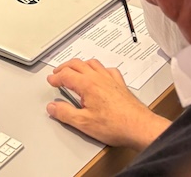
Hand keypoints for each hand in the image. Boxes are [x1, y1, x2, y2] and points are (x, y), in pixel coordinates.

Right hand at [46, 58, 170, 149]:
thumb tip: (52, 107)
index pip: (66, 75)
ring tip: (74, 69)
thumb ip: (65, 114)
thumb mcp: (84, 123)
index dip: (55, 77)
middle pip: (76, 64)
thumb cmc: (116, 125)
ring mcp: (110, 78)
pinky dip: (99, 68)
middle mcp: (98, 77)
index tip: (51, 80)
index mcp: (87, 84)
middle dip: (64, 67)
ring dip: (80, 64)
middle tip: (57, 72)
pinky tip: (99, 73)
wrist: (139, 127)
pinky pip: (107, 69)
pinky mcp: (120, 83)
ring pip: (91, 63)